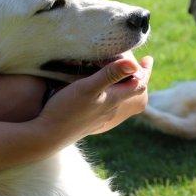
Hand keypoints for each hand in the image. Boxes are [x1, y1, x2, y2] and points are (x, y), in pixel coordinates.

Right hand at [36, 53, 151, 142]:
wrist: (47, 136)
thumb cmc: (67, 109)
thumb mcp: (88, 87)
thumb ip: (110, 75)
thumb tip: (134, 63)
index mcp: (113, 100)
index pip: (138, 84)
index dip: (145, 71)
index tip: (147, 59)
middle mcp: (110, 110)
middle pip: (132, 94)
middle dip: (136, 78)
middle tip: (138, 66)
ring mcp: (100, 118)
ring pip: (119, 101)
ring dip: (123, 87)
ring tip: (121, 76)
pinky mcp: (89, 122)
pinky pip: (107, 107)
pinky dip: (110, 95)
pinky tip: (101, 93)